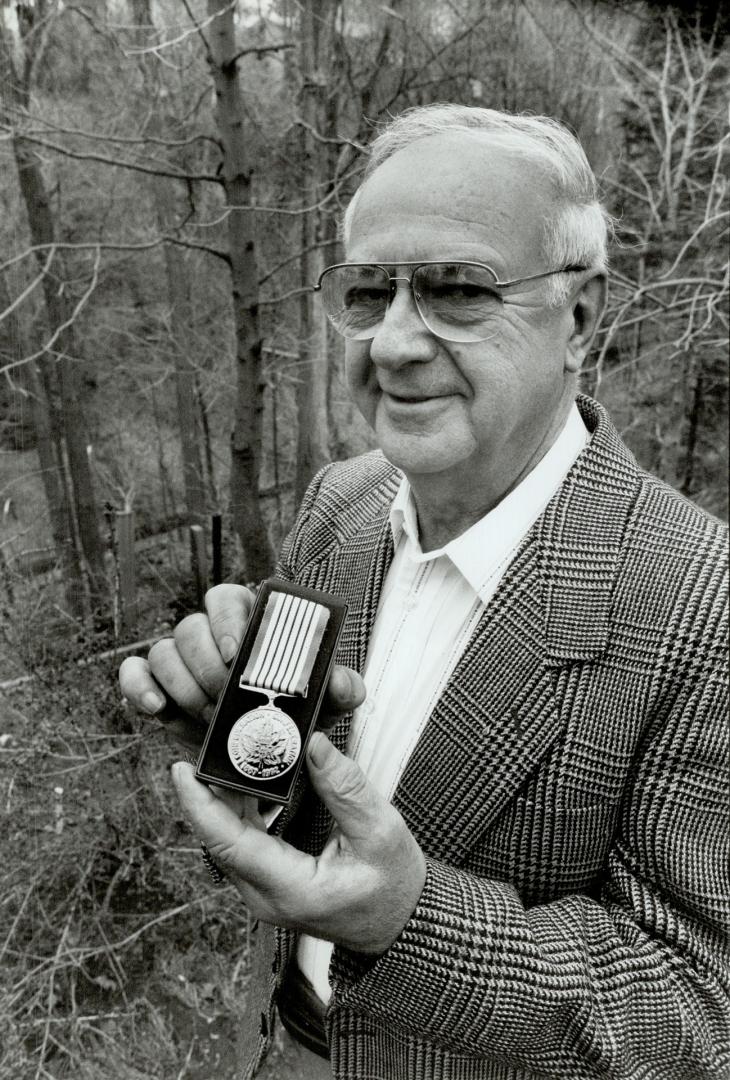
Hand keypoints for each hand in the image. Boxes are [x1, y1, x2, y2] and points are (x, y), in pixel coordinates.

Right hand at [118, 584, 365, 753]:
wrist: (268, 748)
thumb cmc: (298, 710)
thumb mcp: (326, 700)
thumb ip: (341, 687)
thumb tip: (341, 683)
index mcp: (248, 622)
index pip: (226, 598)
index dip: (226, 620)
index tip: (235, 652)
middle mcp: (209, 634)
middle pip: (190, 627)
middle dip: (206, 668)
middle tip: (225, 702)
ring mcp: (180, 660)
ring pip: (162, 651)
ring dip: (183, 685)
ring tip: (207, 717)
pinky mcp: (156, 685)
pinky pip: (134, 672)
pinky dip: (138, 686)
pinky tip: (156, 707)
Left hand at [172, 732, 426, 953]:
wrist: (402, 923)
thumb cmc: (394, 885)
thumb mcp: (381, 832)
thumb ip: (345, 789)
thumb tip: (314, 744)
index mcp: (290, 890)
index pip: (228, 844)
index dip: (199, 805)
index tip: (182, 769)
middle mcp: (266, 897)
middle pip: (218, 838)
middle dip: (205, 791)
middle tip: (203, 742)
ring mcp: (264, 892)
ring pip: (226, 839)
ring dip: (219, 797)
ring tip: (218, 751)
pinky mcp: (268, 881)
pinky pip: (240, 841)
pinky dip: (236, 808)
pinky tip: (241, 776)